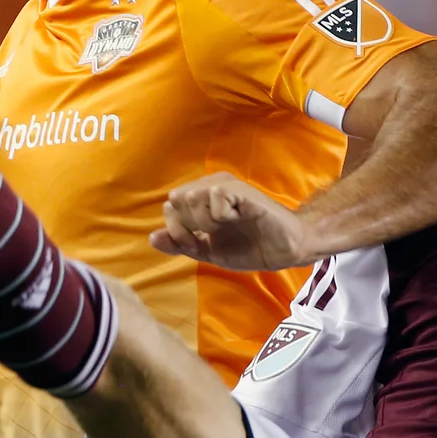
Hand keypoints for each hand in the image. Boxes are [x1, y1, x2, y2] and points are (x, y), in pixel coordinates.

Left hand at [150, 172, 311, 269]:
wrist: (284, 250)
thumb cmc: (248, 247)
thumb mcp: (207, 252)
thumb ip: (180, 244)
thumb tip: (152, 237)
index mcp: (201, 197)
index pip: (169, 207)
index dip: (177, 232)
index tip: (197, 244)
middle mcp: (211, 185)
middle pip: (177, 200)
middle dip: (188, 228)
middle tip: (211, 236)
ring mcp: (227, 186)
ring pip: (192, 197)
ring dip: (204, 222)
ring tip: (226, 226)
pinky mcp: (242, 191)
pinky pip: (215, 196)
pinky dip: (220, 215)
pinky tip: (237, 219)